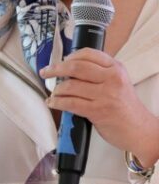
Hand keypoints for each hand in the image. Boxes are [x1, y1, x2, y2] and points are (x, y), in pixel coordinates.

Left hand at [42, 49, 158, 164]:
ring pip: (70, 86)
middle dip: (55, 69)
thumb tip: (69, 68)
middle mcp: (111, 79)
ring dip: (56, 90)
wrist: (139, 129)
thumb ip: (99, 73)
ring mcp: (105, 95)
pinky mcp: (97, 111)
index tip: (59, 61)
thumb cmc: (124, 106)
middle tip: (45, 72)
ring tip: (53, 93)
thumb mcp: (117, 82)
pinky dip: (57, 102)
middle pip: (75, 67)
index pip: (88, 54)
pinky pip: (70, 103)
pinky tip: (52, 102)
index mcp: (116, 68)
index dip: (69, 56)